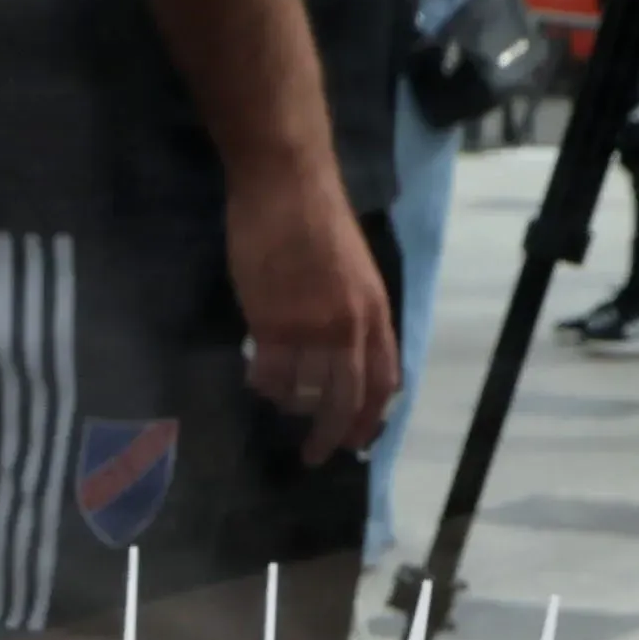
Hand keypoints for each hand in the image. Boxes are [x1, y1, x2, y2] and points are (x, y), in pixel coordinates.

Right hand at [229, 178, 399, 464]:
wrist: (286, 184)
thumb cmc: (317, 219)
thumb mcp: (354, 270)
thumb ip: (353, 313)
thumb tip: (342, 355)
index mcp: (376, 311)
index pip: (383, 380)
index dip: (371, 417)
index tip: (358, 441)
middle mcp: (349, 326)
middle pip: (345, 398)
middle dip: (331, 434)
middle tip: (315, 455)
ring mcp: (311, 327)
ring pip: (303, 391)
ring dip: (289, 404)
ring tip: (277, 400)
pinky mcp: (273, 323)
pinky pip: (270, 375)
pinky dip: (262, 384)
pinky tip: (254, 378)